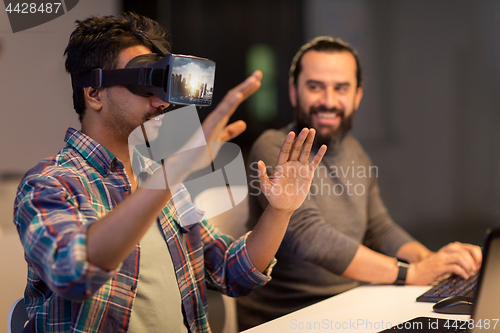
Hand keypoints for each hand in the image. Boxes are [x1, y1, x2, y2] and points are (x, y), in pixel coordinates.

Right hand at [150, 71, 261, 188]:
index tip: (257, 80)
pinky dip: (228, 104)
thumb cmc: (199, 152)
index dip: (246, 90)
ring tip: (252, 81)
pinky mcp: (209, 129)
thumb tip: (243, 124)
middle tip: (258, 74)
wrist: (185, 163)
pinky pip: (220, 115)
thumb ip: (230, 131)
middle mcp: (216, 117)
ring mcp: (212, 122)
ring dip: (240, 91)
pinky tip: (237, 96)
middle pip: (233, 98)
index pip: (235, 101)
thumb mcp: (220, 140)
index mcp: (220, 119)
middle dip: (246, 85)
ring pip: (228, 103)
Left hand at [257, 128, 326, 211]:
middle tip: (306, 129)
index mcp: (280, 166)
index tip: (292, 133)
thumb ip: (262, 175)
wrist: (284, 207)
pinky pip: (314, 163)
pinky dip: (319, 155)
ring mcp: (299, 168)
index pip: (285, 150)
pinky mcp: (307, 174)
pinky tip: (323, 147)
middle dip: (301, 138)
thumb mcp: (266, 187)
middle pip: (296, 148)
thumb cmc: (273, 198)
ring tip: (312, 131)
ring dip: (309, 142)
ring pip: (305, 152)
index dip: (288, 142)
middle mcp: (290, 164)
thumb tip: (258, 162)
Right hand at [406, 242, 481, 284]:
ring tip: (469, 272)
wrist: (414, 272)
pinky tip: (463, 276)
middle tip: (475, 269)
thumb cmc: (428, 268)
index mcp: (447, 250)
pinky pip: (454, 267)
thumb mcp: (442, 260)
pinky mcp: (438, 267)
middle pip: (464, 251)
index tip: (478, 263)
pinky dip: (462, 272)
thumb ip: (453, 259)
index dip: (475, 254)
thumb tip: (470, 264)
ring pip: (460, 257)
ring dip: (468, 266)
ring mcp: (441, 259)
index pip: (466, 247)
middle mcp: (444, 252)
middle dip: (473, 261)